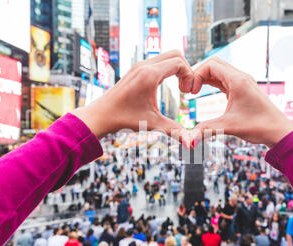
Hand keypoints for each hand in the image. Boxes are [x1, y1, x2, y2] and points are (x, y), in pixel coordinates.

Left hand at [73, 50, 193, 145]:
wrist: (100, 116)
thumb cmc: (123, 119)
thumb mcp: (152, 125)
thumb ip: (175, 132)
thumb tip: (191, 145)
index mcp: (149, 75)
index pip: (179, 63)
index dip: (190, 76)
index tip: (188, 93)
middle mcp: (144, 65)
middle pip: (176, 54)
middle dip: (187, 70)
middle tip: (186, 89)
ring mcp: (139, 65)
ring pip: (167, 56)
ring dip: (178, 69)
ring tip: (180, 89)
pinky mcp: (136, 69)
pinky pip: (159, 61)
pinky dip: (169, 70)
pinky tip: (168, 87)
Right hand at [190, 57, 292, 148]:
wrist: (279, 132)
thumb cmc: (260, 126)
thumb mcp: (229, 126)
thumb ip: (206, 130)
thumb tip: (189, 141)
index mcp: (237, 80)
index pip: (210, 65)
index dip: (196, 75)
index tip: (190, 92)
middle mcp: (240, 78)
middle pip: (213, 64)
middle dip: (197, 74)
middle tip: (188, 89)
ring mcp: (242, 83)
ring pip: (218, 71)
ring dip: (204, 78)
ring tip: (193, 91)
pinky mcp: (242, 90)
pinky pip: (223, 79)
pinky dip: (211, 83)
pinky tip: (203, 92)